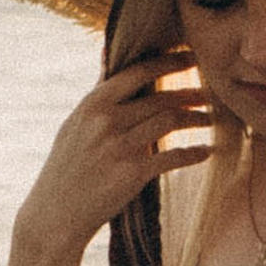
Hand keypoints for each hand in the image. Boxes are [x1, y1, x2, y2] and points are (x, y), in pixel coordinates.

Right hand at [11, 59, 218, 265]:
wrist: (55, 213)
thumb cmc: (67, 167)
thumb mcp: (74, 124)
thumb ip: (98, 93)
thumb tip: (107, 52)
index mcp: (93, 104)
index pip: (138, 72)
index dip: (169, 61)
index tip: (191, 56)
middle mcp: (107, 120)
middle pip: (161, 97)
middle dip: (190, 93)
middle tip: (210, 93)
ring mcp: (121, 146)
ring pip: (171, 121)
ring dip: (196, 119)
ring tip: (209, 119)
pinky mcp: (134, 173)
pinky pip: (174, 156)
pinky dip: (194, 153)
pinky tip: (206, 152)